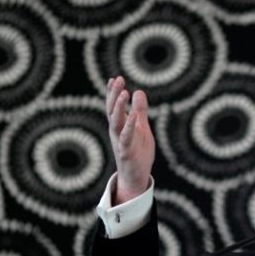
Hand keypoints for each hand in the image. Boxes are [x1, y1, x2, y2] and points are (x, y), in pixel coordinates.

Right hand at [105, 76, 155, 204]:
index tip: (114, 78)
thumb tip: (138, 91)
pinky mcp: (126, 152)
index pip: (114, 106)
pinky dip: (129, 126)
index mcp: (120, 126)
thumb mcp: (142, 128)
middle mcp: (116, 132)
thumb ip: (140, 111)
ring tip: (124, 92)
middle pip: (112, 110)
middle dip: (114, 95)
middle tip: (118, 79)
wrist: (136, 176)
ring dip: (119, 107)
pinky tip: (133, 115)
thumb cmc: (138, 152)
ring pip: (116, 122)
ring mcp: (120, 141)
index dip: (112, 93)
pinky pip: (126, 137)